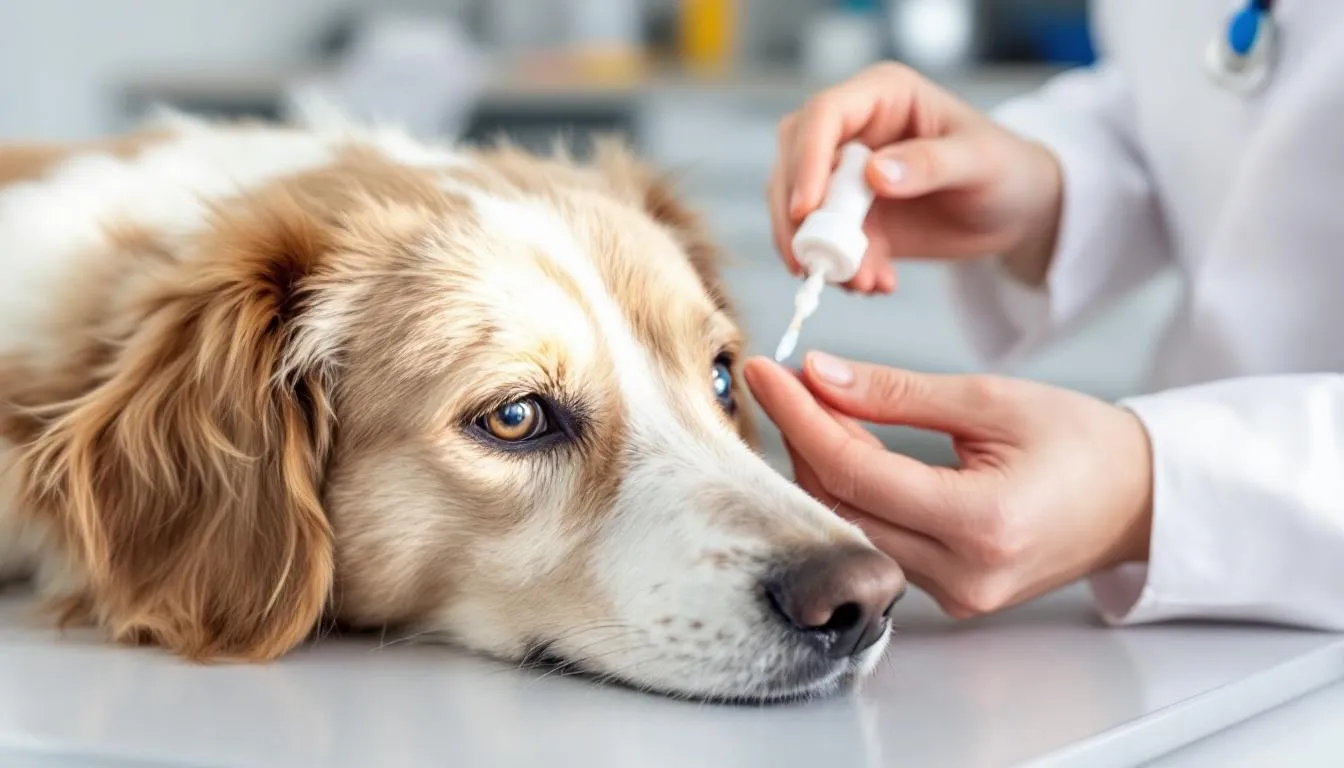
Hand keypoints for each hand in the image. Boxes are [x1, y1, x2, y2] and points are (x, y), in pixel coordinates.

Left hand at [744, 353, 1152, 618]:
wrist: (1140, 500)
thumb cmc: (1084, 444)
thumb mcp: (992, 400)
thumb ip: (898, 393)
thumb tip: (819, 375)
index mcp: (982, 523)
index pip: (854, 471)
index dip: (799, 418)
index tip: (767, 374)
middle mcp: (964, 574)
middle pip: (842, 506)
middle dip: (803, 440)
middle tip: (787, 385)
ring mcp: (957, 595)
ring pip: (853, 528)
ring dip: (824, 468)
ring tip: (816, 410)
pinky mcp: (952, 596)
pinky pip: (880, 541)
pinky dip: (855, 495)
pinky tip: (847, 451)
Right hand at [768, 62, 1063, 293]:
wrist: (1016, 210)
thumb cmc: (1007, 169)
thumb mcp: (980, 163)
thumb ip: (930, 164)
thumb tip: (875, 175)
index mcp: (883, 95)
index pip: (823, 116)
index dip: (806, 160)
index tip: (805, 210)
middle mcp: (855, 129)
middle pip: (794, 161)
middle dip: (794, 215)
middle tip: (810, 262)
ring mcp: (847, 175)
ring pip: (800, 207)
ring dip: (820, 251)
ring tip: (862, 283)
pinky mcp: (851, 217)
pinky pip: (827, 243)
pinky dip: (843, 270)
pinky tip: (878, 284)